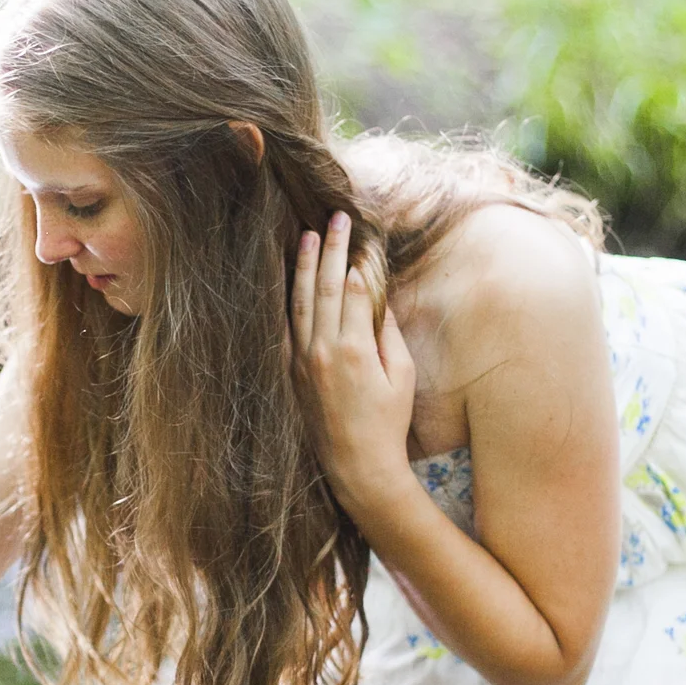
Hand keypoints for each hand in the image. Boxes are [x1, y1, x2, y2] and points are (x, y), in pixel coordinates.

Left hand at [290, 210, 415, 509]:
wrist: (356, 466)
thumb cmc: (387, 422)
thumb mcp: (401, 376)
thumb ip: (388, 333)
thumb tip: (376, 297)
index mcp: (354, 349)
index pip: (353, 289)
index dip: (356, 259)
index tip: (358, 234)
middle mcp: (322, 350)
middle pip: (325, 286)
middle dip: (331, 249)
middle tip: (335, 218)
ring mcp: (302, 361)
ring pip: (299, 301)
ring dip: (303, 265)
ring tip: (305, 235)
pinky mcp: (291, 373)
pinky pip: (284, 327)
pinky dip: (285, 299)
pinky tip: (287, 279)